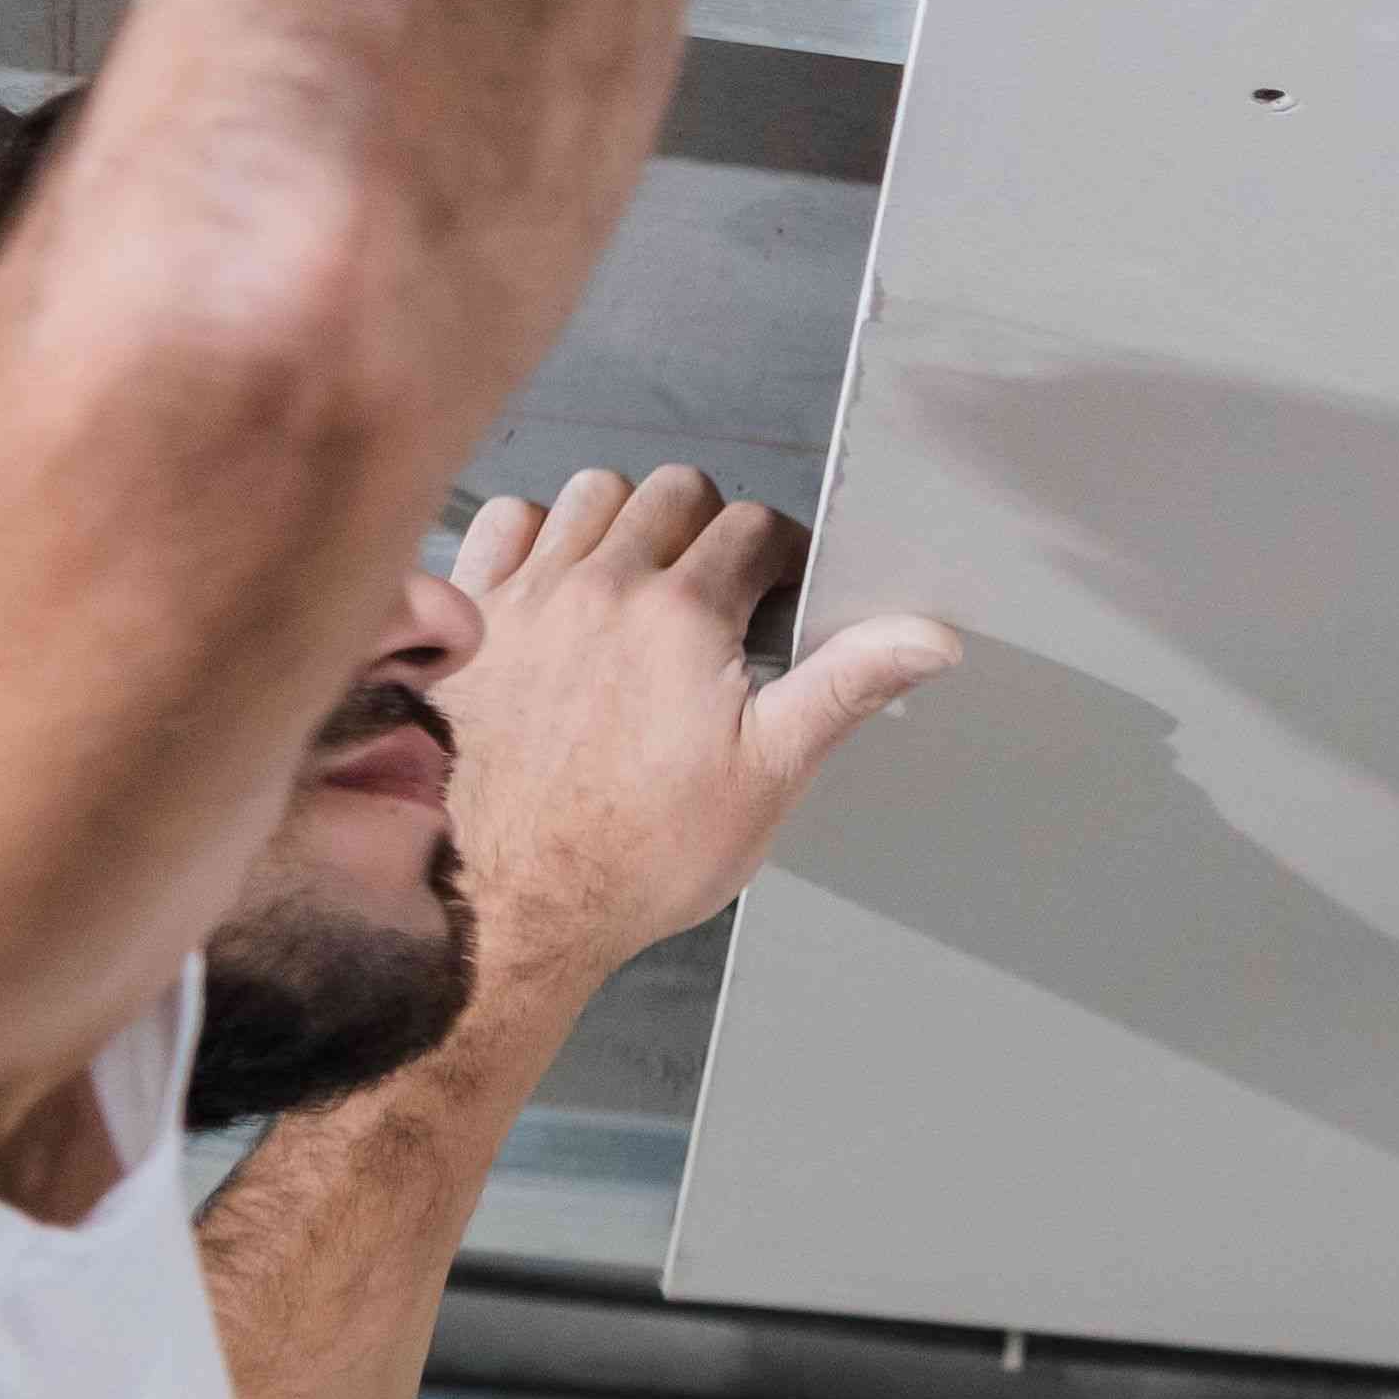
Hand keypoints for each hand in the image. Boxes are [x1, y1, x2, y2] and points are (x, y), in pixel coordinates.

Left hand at [429, 468, 961, 1028]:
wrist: (513, 905)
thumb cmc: (637, 855)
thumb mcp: (770, 776)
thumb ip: (847, 685)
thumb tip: (928, 637)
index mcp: (683, 616)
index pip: (757, 527)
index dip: (784, 557)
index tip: (782, 595)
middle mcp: (601, 588)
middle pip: (675, 492)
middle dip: (711, 527)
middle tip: (720, 589)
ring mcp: (527, 597)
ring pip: (590, 494)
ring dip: (627, 521)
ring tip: (643, 580)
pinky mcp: (470, 620)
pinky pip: (503, 522)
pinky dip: (537, 535)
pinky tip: (561, 582)